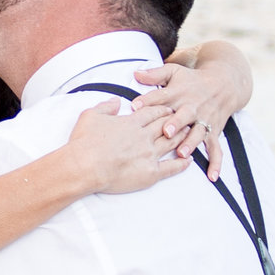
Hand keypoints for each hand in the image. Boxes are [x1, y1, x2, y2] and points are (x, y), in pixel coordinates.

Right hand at [66, 100, 181, 195]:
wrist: (85, 166)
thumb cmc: (84, 142)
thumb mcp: (90, 115)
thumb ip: (105, 106)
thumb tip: (115, 100)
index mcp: (131, 123)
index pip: (151, 113)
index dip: (161, 110)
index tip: (168, 109)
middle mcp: (144, 137)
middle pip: (165, 126)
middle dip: (176, 120)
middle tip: (184, 118)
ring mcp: (149, 155)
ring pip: (171, 143)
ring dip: (182, 137)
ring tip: (190, 133)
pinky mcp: (150, 173)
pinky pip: (171, 168)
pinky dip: (182, 164)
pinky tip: (189, 161)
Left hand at [131, 62, 238, 181]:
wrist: (223, 84)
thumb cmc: (191, 80)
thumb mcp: (173, 72)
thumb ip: (154, 74)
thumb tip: (135, 73)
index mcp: (178, 94)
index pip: (161, 97)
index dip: (148, 101)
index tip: (135, 105)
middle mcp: (192, 108)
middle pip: (184, 115)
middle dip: (176, 123)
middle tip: (166, 131)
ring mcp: (204, 121)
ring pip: (198, 133)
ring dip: (191, 143)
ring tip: (182, 154)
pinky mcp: (214, 132)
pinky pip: (216, 148)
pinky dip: (216, 163)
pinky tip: (212, 176)